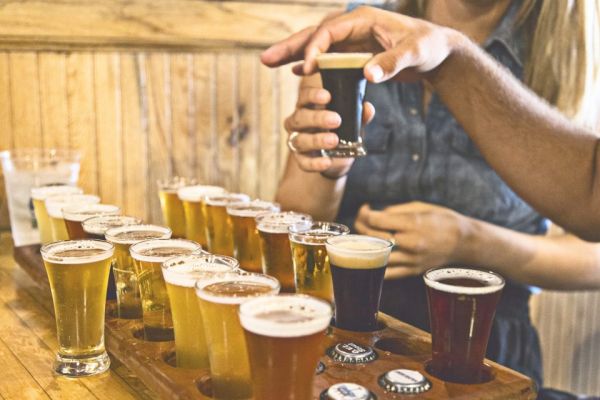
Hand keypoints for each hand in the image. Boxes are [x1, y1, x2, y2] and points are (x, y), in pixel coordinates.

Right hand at [261, 6, 462, 82]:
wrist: (437, 51)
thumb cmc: (428, 47)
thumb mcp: (413, 54)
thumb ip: (391, 63)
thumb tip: (367, 74)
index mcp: (363, 19)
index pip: (329, 31)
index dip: (315, 48)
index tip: (307, 69)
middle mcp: (353, 26)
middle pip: (315, 34)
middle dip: (290, 47)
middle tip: (265, 60)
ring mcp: (352, 39)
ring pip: (316, 45)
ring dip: (293, 55)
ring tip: (269, 63)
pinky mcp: (354, 52)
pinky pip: (327, 57)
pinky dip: (310, 63)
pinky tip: (295, 72)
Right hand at [284, 80, 374, 175]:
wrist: (338, 158)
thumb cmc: (340, 131)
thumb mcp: (351, 122)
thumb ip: (358, 115)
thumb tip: (368, 108)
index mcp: (308, 107)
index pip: (304, 96)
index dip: (312, 95)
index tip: (328, 96)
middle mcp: (298, 122)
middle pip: (300, 117)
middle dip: (317, 118)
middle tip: (336, 120)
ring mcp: (297, 141)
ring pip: (300, 139)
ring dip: (317, 140)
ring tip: (334, 141)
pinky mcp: (300, 159)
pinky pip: (303, 162)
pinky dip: (314, 163)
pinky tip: (327, 162)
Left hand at [354, 202, 471, 278]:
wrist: (464, 242)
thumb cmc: (443, 220)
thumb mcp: (421, 207)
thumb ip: (396, 211)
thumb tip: (376, 215)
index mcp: (413, 224)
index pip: (377, 220)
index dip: (366, 214)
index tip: (366, 210)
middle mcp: (412, 243)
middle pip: (374, 237)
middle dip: (362, 227)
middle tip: (362, 220)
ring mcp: (412, 260)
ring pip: (378, 256)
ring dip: (366, 246)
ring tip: (364, 238)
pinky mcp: (413, 271)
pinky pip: (389, 273)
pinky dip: (376, 265)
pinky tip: (372, 256)